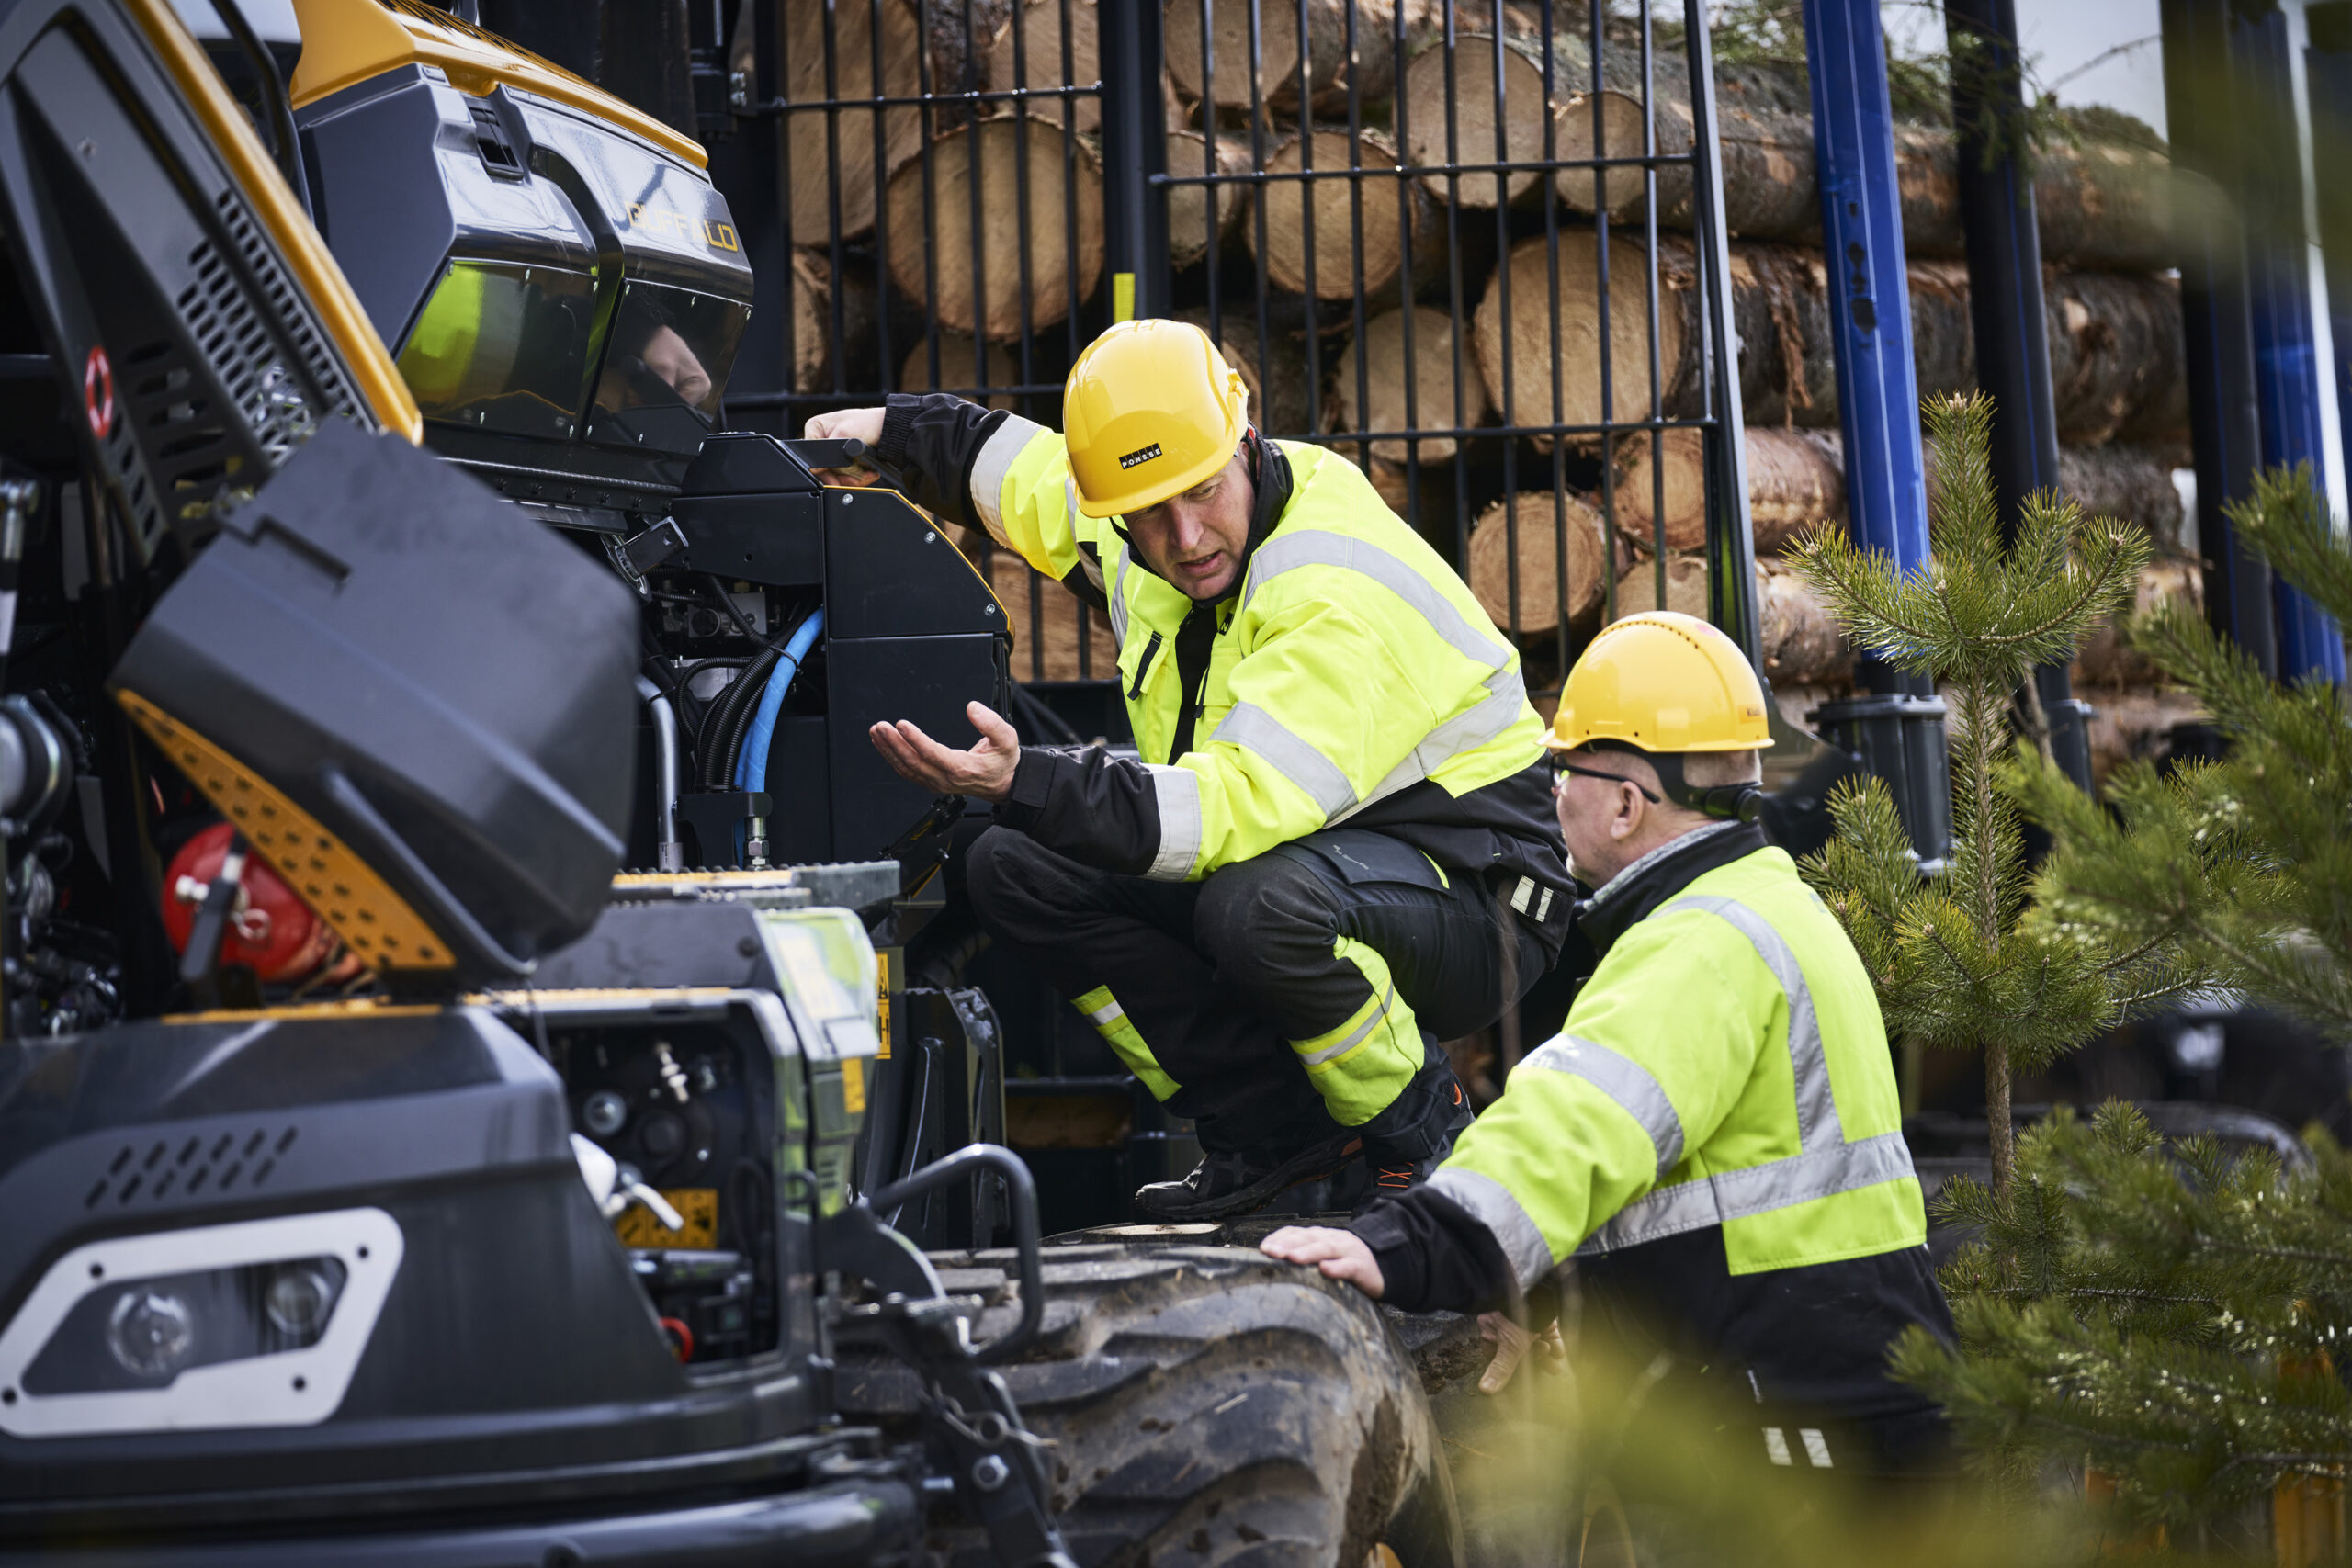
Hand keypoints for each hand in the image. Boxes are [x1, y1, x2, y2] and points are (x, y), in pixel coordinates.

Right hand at [802, 408, 887, 484]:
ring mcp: (833, 449)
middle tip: (857, 479)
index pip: (812, 457)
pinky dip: (857, 476)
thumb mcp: (844, 436)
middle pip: (825, 469)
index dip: (825, 472)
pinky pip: (846, 474)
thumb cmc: (868, 423)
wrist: (888, 430)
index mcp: (815, 428)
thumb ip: (828, 452)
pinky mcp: (844, 458)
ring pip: (836, 474)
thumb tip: (817, 469)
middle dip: (843, 477)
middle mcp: (822, 438)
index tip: (837, 481)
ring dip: (853, 478)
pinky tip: (866, 473)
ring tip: (866, 474)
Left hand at [868, 701, 1019, 801]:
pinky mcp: (931, 782)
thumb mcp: (1007, 739)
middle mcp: (946, 779)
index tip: (902, 724)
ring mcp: (936, 783)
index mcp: (963, 769)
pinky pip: (908, 772)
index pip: (932, 754)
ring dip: (889, 750)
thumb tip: (972, 708)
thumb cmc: (1003, 761)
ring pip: (907, 769)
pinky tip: (884, 745)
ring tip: (877, 733)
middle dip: (894, 743)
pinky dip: (893, 758)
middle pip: (913, 762)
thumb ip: (991, 723)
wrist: (1003, 783)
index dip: (915, 739)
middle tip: (881, 727)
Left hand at [1259, 1226, 1384, 1298]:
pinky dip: (1337, 1267)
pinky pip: (1349, 1266)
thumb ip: (1305, 1257)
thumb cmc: (1348, 1263)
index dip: (1280, 1238)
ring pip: (1326, 1248)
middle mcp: (1332, 1240)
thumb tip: (1274, 1264)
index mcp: (1321, 1237)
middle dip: (1287, 1244)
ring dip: (1307, 1252)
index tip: (1263, 1248)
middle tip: (1269, 1252)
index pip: (1297, 1232)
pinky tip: (1325, 1270)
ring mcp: (1348, 1252)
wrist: (1386, 1265)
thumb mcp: (1326, 1256)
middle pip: (1307, 1238)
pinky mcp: (1362, 1267)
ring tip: (1291, 1258)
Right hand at [1476, 1311, 1564, 1393]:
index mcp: (1493, 1330)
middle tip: (1551, 1369)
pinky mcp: (1542, 1316)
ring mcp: (1526, 1321)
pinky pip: (1548, 1333)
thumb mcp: (1509, 1346)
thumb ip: (1500, 1368)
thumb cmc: (1514, 1315)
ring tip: (1556, 1363)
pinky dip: (1556, 1343)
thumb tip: (1484, 1390)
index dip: (1515, 1365)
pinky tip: (1559, 1350)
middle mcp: (1509, 1326)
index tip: (1525, 1373)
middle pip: (1523, 1351)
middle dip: (1537, 1360)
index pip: (1502, 1355)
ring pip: (1537, 1343)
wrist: (1532, 1289)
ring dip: (1548, 1354)